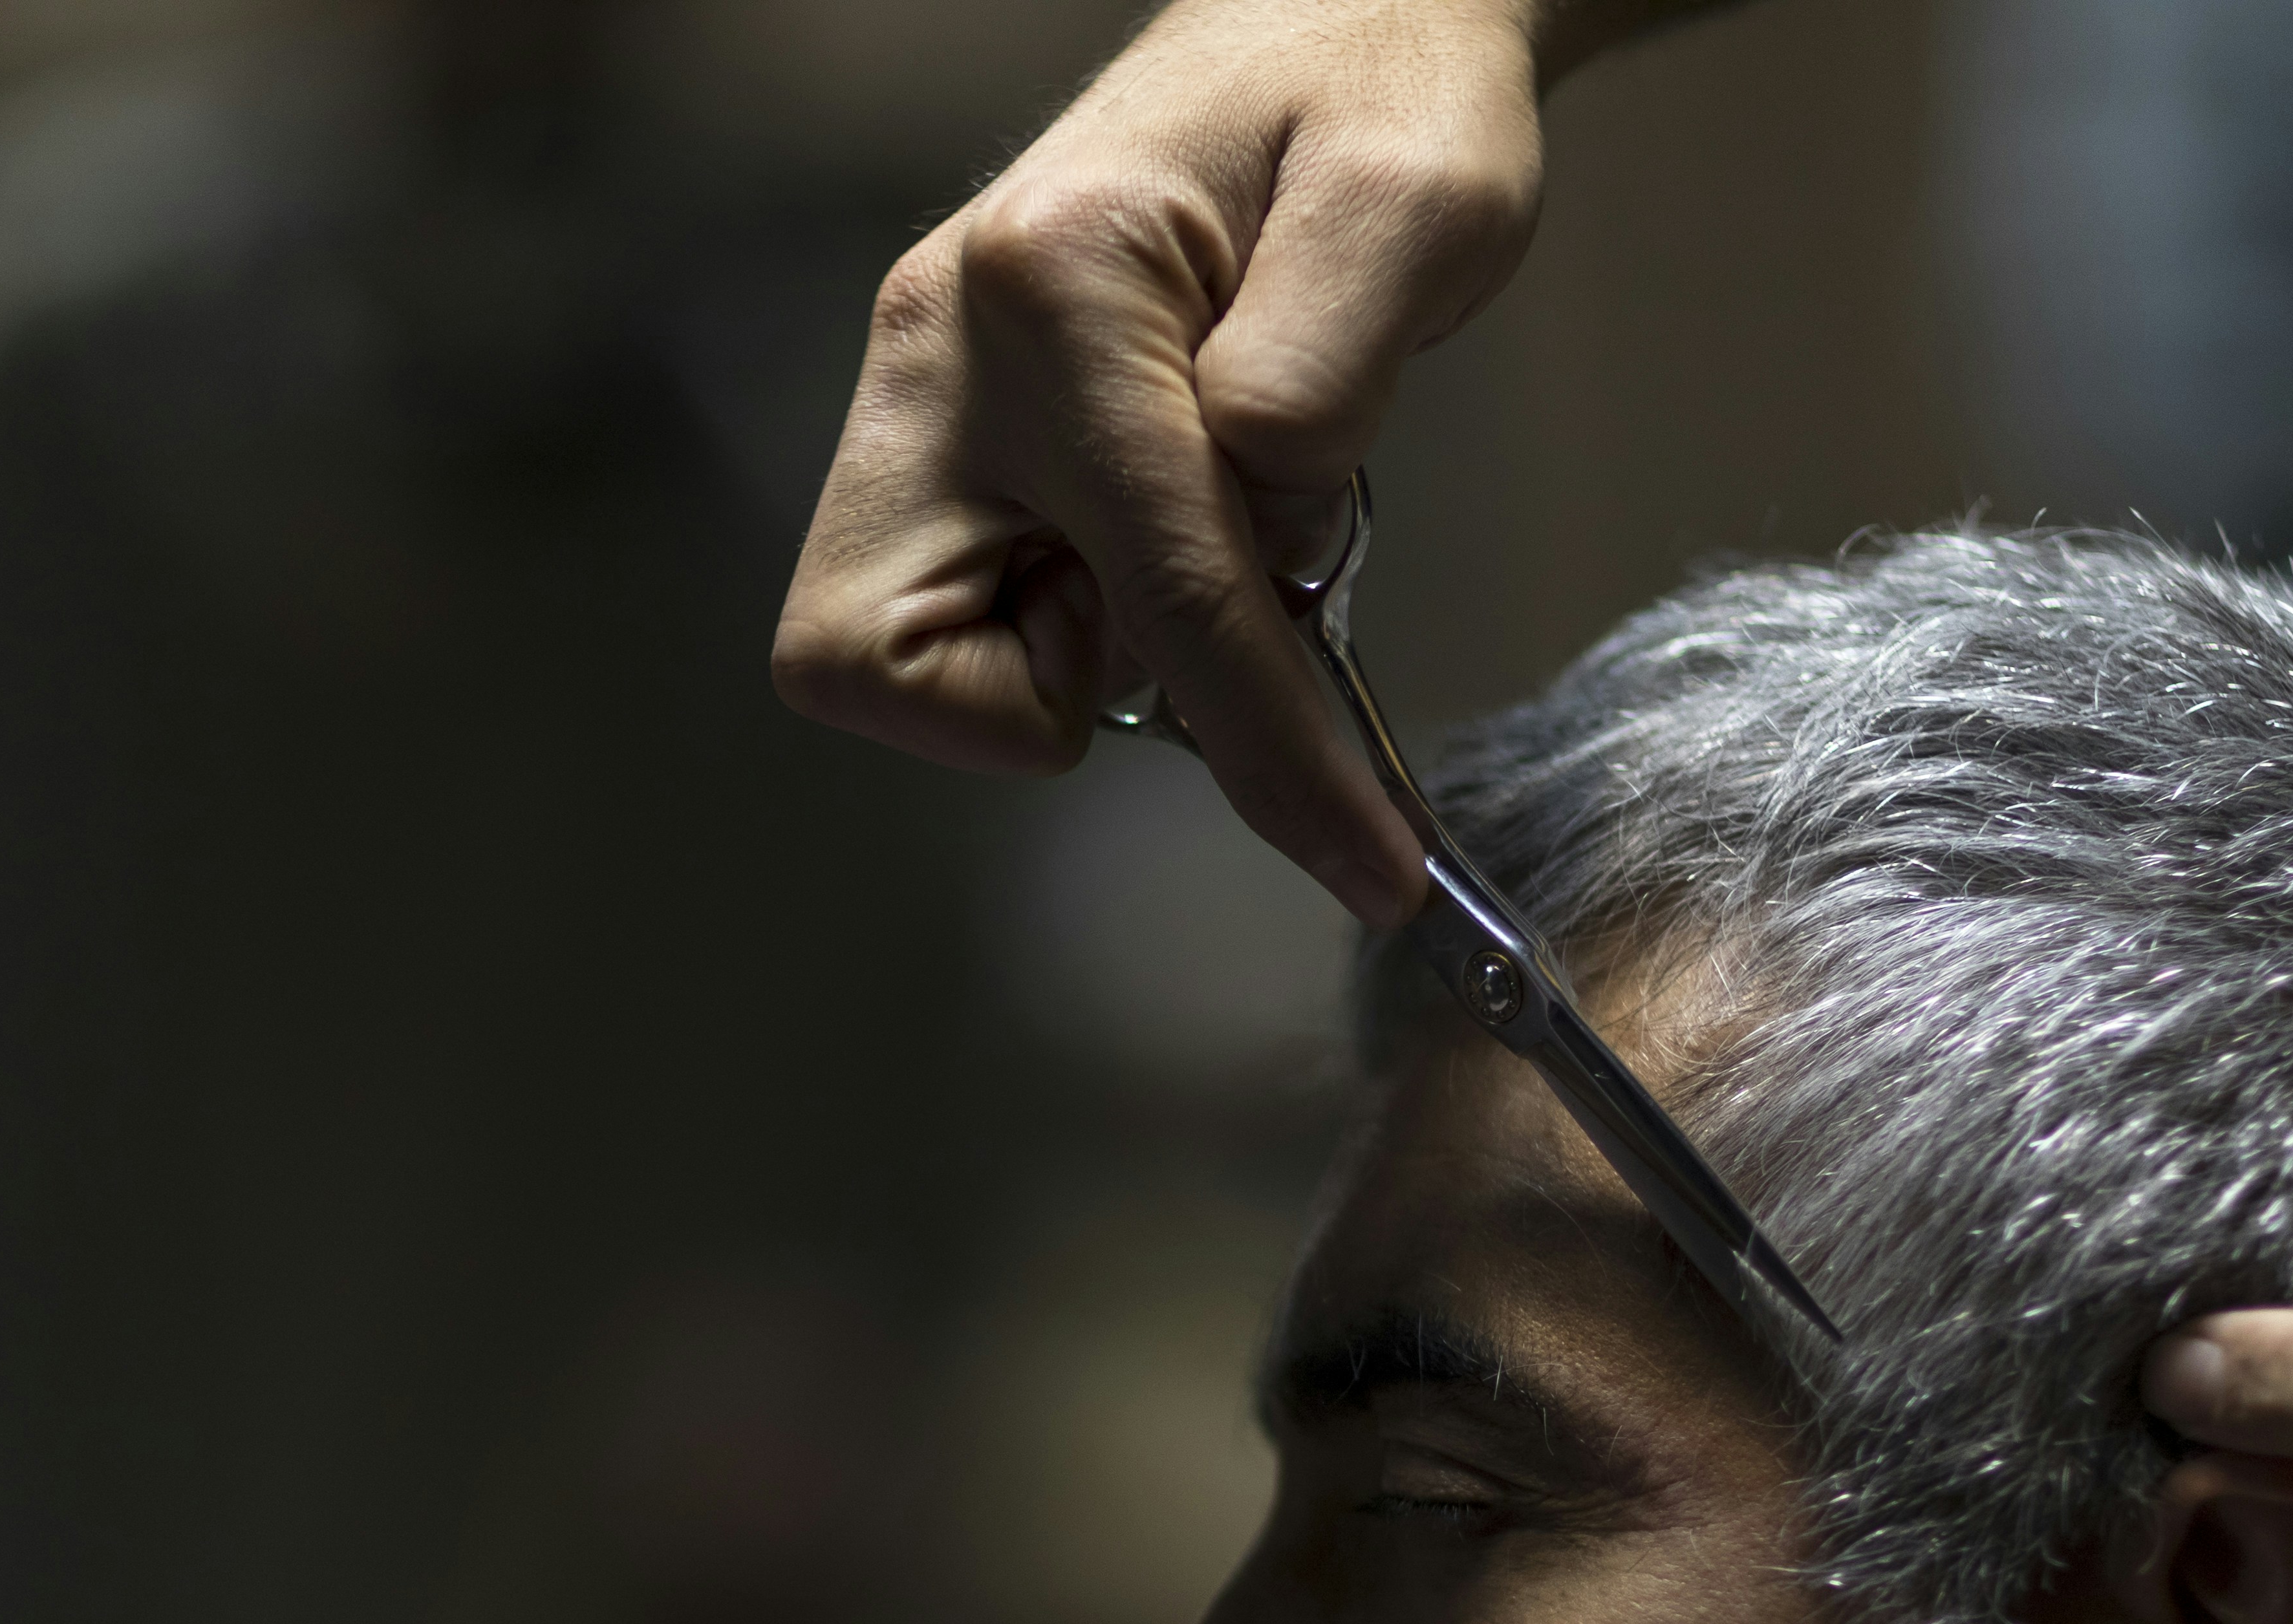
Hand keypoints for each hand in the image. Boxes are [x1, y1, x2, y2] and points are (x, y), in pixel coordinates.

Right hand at [771, 0, 1660, 923]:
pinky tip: (1139, 529)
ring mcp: (917, 388)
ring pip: (888, 649)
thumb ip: (1328, 376)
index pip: (1159, 596)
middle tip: (1183, 608)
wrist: (1330, 11)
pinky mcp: (933, 428)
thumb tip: (1255, 526)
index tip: (1374, 869)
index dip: (1271, 757)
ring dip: (1056, 649)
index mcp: (1055, 279)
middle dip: (1037, 690)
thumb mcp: (1419, 206)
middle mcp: (941, 341)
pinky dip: (1051, 614)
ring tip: (1183, 541)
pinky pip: (940, 611)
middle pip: (873, 653)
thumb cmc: (1382, 98)